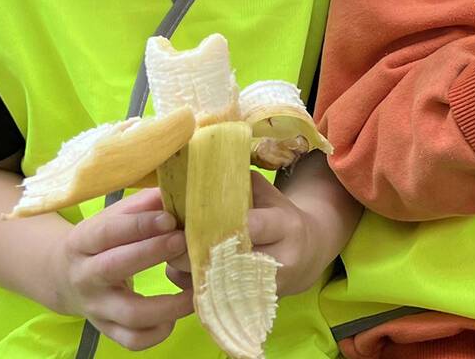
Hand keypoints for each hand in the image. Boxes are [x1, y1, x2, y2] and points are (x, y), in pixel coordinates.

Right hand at [50, 188, 192, 350]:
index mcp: (82, 241)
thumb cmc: (101, 239)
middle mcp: (85, 276)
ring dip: (167, 305)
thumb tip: (179, 191)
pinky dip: (158, 333)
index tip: (170, 218)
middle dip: (152, 254)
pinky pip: (133, 340)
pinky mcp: (106, 330)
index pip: (108, 232)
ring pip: (130, 314)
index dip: (140, 225)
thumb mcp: (113, 216)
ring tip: (195, 290)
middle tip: (183, 242)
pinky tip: (175, 315)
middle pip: (115, 268)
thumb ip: (143, 205)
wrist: (62, 277)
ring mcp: (96, 307)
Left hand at [166, 172, 325, 297]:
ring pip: (218, 284)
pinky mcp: (253, 303)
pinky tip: (178, 268)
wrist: (307, 254)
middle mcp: (280, 260)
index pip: (253, 226)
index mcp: (285, 226)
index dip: (220, 224)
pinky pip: (213, 298)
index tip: (191, 217)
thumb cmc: (279, 216)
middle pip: (231, 260)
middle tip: (167, 236)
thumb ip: (237, 183)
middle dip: (194, 249)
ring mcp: (266, 287)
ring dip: (187, 269)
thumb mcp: (267, 194)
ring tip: (168, 250)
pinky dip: (191, 284)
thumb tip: (197, 170)